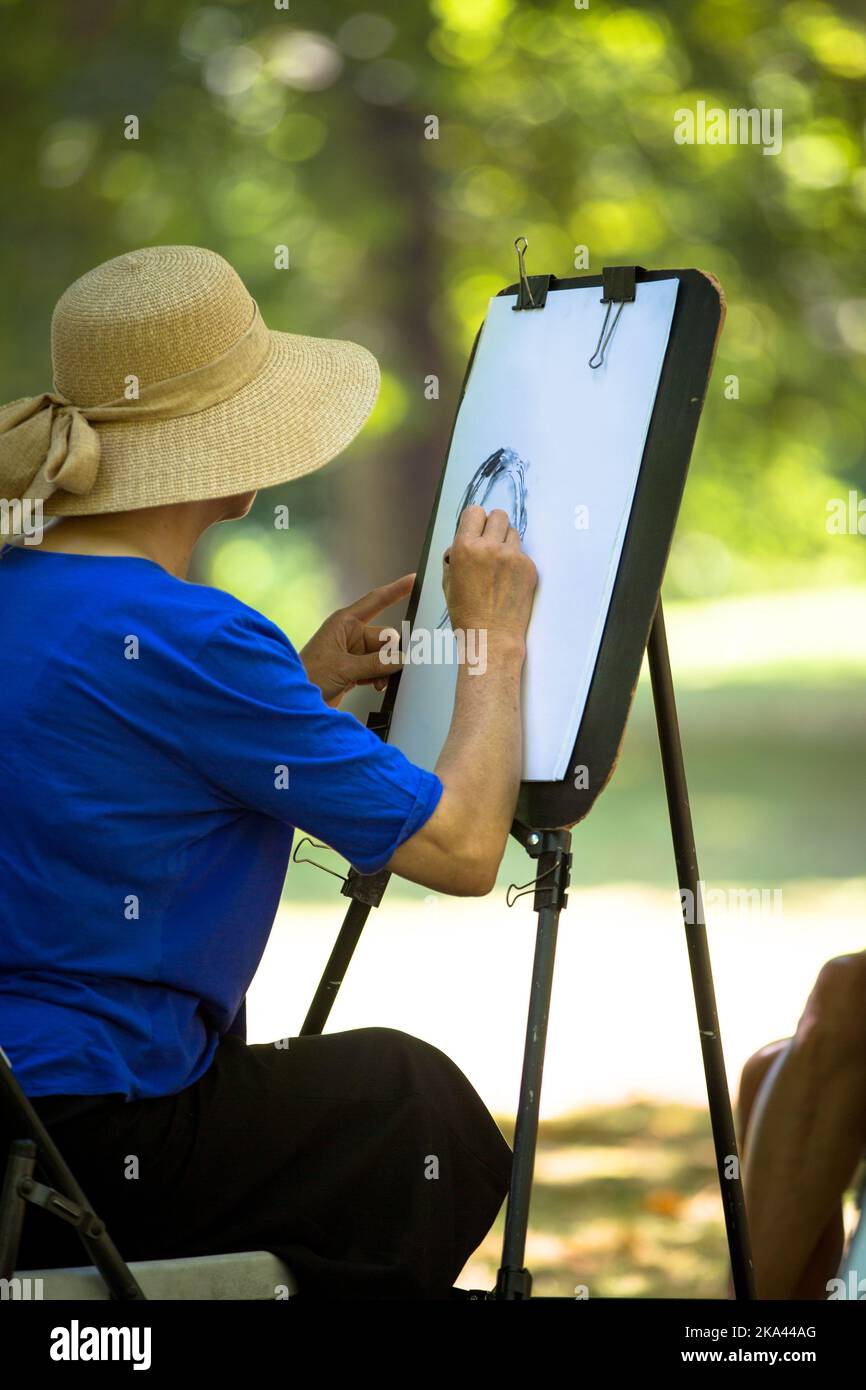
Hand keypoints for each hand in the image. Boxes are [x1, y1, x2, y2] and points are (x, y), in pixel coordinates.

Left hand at [299, 573, 413, 706]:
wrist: (293, 700)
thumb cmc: (309, 676)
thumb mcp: (345, 668)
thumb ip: (376, 663)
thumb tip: (401, 659)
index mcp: (344, 623)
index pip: (376, 601)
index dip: (396, 590)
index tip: (413, 580)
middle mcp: (349, 635)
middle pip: (385, 638)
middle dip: (391, 654)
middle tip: (393, 668)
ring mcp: (352, 653)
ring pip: (383, 656)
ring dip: (385, 669)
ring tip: (377, 682)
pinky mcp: (353, 669)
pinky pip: (377, 668)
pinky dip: (379, 677)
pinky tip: (375, 685)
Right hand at [442, 506, 536, 649]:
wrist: (491, 637)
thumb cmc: (466, 613)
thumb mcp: (448, 581)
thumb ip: (455, 555)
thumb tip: (462, 541)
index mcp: (465, 548)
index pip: (475, 512)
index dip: (475, 521)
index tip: (476, 530)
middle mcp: (489, 547)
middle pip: (499, 515)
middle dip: (493, 526)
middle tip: (490, 543)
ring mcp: (513, 556)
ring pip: (513, 533)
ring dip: (506, 542)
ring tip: (499, 565)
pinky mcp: (529, 567)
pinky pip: (523, 553)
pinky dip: (516, 562)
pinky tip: (509, 581)